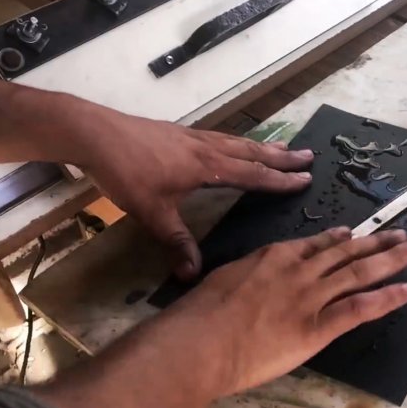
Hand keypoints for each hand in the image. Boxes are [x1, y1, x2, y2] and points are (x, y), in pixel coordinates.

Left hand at [78, 111, 313, 279]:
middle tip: (309, 156)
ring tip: (284, 147)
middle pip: (253, 153)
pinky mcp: (181, 133)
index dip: (280, 180)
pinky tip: (235, 143)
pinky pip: (222, 136)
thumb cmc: (127, 173)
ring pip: (239, 141)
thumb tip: (193, 274)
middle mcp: (208, 149)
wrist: (96, 135)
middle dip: (283, 157)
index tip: (306, 179)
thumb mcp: (151, 213)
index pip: (252, 175)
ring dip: (265, 146)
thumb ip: (176, 241)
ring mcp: (194, 137)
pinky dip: (239, 141)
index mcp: (207, 168)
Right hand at [165, 227, 406, 395]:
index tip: (354, 233)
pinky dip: (387, 298)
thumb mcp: (226, 279)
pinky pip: (360, 308)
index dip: (339, 239)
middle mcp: (300, 270)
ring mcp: (312, 296)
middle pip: (346, 252)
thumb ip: (250, 274)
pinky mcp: (319, 326)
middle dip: (376, 242)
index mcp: (275, 256)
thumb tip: (256, 278)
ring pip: (360, 272)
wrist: (201, 340)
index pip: (315, 244)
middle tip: (401, 233)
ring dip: (391, 259)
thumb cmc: (201, 315)